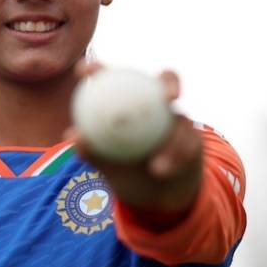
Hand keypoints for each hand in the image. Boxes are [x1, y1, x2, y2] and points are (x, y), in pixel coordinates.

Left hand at [66, 60, 203, 223]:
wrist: (156, 197)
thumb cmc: (127, 174)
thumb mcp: (107, 166)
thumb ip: (91, 151)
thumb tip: (72, 136)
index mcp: (130, 105)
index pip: (116, 79)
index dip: (99, 69)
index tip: (85, 71)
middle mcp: (156, 107)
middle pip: (166, 82)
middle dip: (171, 83)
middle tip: (167, 97)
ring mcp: (177, 122)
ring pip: (180, 120)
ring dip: (171, 142)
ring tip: (155, 165)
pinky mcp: (193, 139)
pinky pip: (188, 144)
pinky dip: (174, 158)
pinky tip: (161, 170)